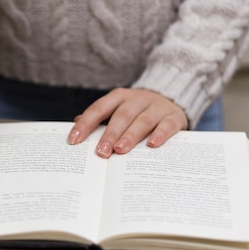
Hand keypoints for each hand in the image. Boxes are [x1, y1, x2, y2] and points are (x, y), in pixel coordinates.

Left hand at [67, 88, 187, 156]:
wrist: (172, 99)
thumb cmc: (138, 111)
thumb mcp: (119, 110)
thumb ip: (100, 118)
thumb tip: (77, 123)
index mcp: (119, 97)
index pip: (99, 109)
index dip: (86, 124)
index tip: (74, 140)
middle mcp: (138, 99)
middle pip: (121, 116)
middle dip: (110, 134)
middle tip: (101, 152)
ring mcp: (157, 107)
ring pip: (142, 120)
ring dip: (130, 136)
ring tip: (121, 150)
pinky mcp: (174, 116)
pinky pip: (167, 125)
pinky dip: (160, 134)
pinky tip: (152, 145)